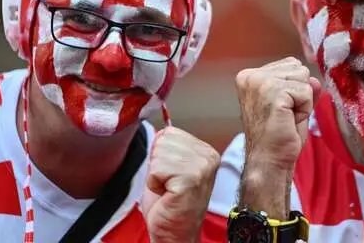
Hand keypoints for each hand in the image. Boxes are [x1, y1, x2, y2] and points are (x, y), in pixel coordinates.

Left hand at [142, 126, 219, 242]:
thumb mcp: (172, 166)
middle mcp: (209, 156)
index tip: (171, 175)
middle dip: (158, 164)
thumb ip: (170, 147)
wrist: (175, 233)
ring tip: (168, 189)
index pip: (169, 133)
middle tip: (169, 184)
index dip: (161, 156)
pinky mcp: (191, 179)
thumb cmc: (170, 203)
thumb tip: (160, 131)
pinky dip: (154, 184)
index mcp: (206, 151)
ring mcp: (202, 167)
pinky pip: (157, 170)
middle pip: (163, 141)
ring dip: (156, 175)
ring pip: (158, 155)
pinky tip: (167, 194)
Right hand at [235, 56, 321, 169]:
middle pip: (298, 68)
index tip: (281, 109)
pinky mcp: (273, 93)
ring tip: (287, 118)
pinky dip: (305, 109)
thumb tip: (314, 79)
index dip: (294, 89)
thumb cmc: (278, 136)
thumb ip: (302, 87)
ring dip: (302, 101)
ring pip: (304, 78)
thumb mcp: (291, 104)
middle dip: (299, 93)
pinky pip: (306, 91)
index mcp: (250, 76)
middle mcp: (251, 76)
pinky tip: (289, 121)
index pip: (290, 64)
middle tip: (285, 115)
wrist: (269, 161)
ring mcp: (260, 82)